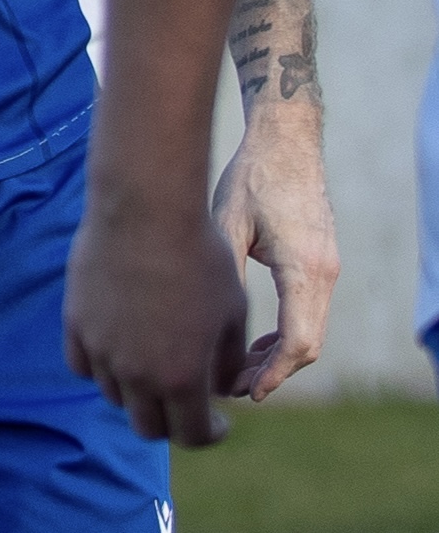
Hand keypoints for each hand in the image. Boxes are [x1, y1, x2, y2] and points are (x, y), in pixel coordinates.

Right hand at [64, 201, 249, 446]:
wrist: (146, 209)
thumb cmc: (200, 256)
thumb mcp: (233, 312)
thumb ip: (226, 360)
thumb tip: (220, 388)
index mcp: (182, 376)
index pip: (192, 436)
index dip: (211, 433)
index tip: (219, 421)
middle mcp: (136, 373)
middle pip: (148, 426)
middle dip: (172, 420)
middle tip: (185, 401)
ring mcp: (100, 349)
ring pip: (115, 396)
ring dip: (136, 392)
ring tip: (152, 365)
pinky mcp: (75, 323)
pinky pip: (82, 365)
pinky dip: (101, 367)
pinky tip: (119, 349)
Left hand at [211, 117, 338, 400]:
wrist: (285, 140)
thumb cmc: (251, 177)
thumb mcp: (227, 225)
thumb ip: (224, 276)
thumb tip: (205, 328)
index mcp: (304, 267)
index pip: (298, 342)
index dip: (271, 374)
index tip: (243, 393)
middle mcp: (324, 273)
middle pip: (308, 345)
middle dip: (271, 371)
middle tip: (229, 386)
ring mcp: (327, 267)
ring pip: (310, 331)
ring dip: (277, 354)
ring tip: (233, 368)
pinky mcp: (321, 261)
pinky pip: (308, 311)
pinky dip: (283, 332)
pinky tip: (249, 338)